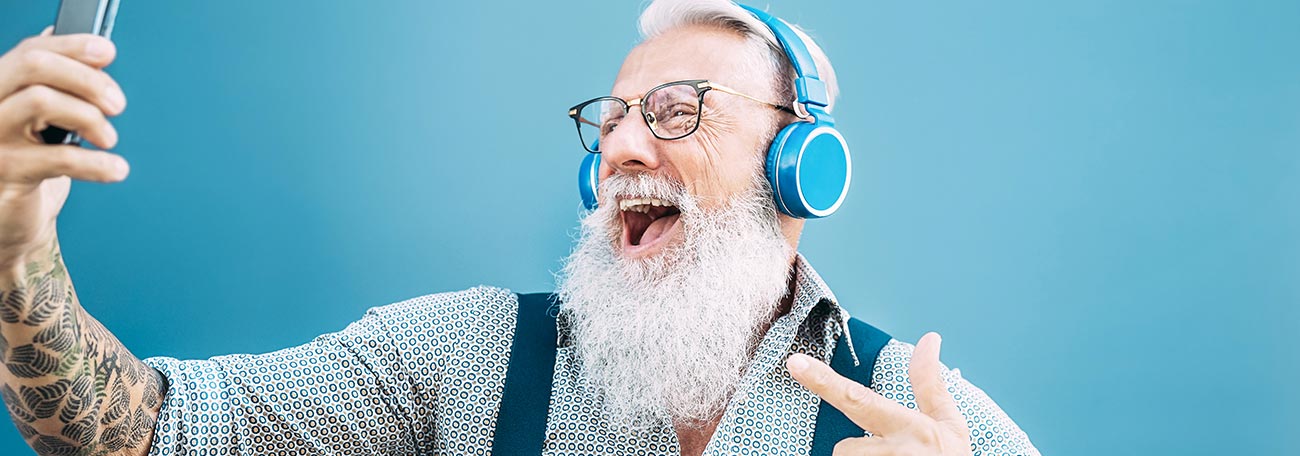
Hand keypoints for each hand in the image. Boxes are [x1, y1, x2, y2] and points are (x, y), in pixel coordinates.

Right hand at [0, 27, 127, 265]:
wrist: (10, 222)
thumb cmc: (31, 166)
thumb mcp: (43, 122)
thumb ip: (56, 84)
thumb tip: (85, 48)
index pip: (30, 50)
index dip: (72, 46)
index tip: (108, 52)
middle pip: (33, 65)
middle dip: (86, 78)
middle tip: (118, 104)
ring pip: (42, 100)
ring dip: (90, 117)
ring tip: (108, 139)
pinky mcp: (5, 172)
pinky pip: (59, 157)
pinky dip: (97, 163)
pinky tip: (116, 169)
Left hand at [787, 332, 971, 454]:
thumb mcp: (948, 425)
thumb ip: (929, 384)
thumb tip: (929, 339)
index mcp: (909, 429)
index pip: (858, 399)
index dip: (824, 381)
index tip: (795, 363)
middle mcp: (892, 454)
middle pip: (844, 447)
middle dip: (860, 451)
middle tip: (893, 455)